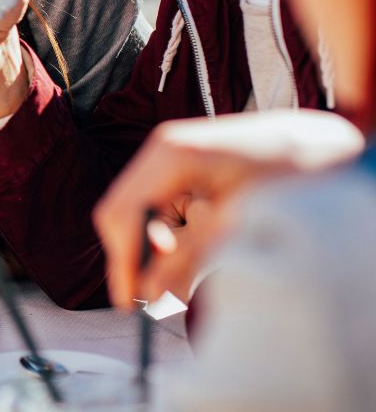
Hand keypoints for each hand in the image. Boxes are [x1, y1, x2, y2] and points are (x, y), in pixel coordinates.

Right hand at [94, 109, 363, 308]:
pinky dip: (172, 236)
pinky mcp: (179, 169)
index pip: (122, 212)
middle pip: (121, 213)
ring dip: (158, 249)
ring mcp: (167, 157)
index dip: (122, 260)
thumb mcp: (242, 220)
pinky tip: (201, 245)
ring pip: (138, 214)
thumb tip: (151, 294)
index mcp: (171, 154)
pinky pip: (158, 209)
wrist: (322, 141)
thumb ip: (193, 255)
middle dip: (137, 257)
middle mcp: (160, 150)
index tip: (129, 303)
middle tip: (158, 299)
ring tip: (194, 269)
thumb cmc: (291, 174)